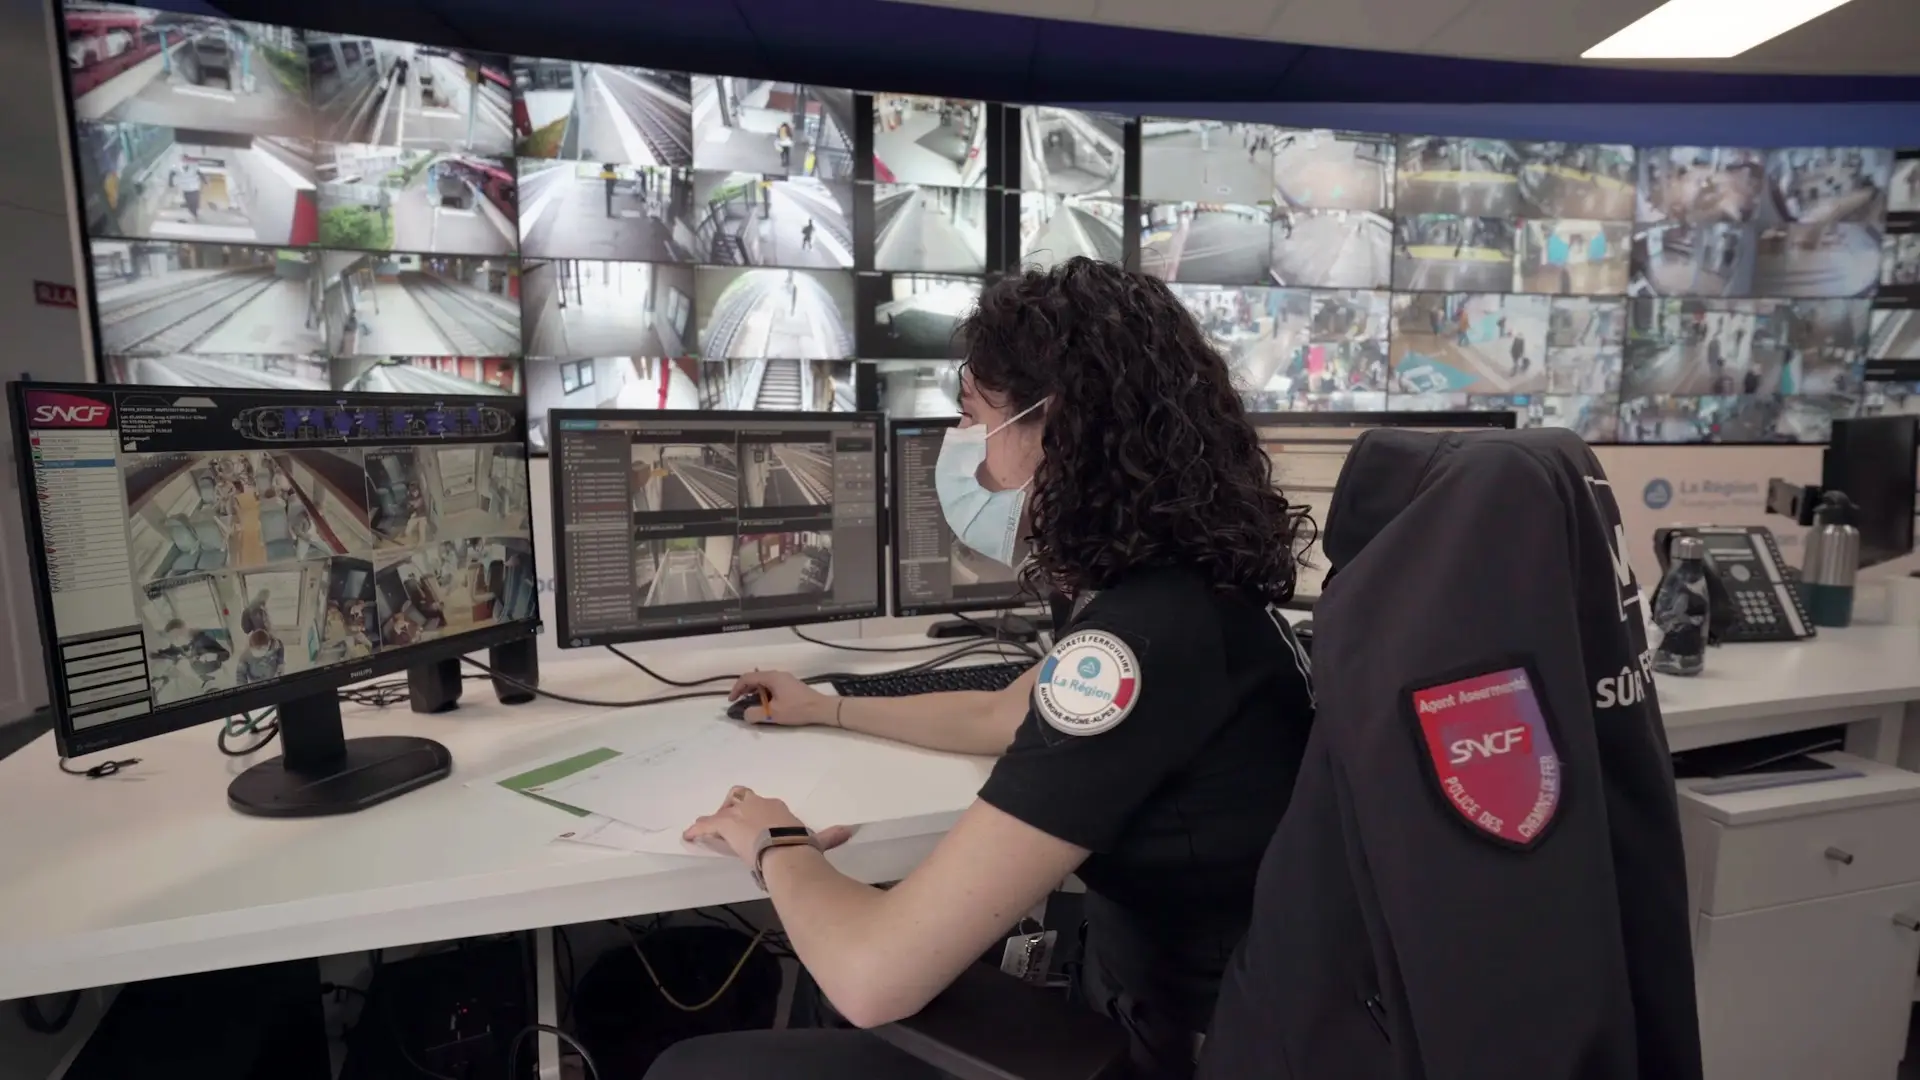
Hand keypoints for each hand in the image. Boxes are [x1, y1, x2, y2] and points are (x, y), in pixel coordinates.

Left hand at [683, 786, 854, 864]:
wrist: (784, 849)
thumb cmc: (800, 845)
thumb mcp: (816, 840)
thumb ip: (830, 835)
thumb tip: (850, 832)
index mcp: (776, 807)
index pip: (763, 804)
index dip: (756, 813)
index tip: (755, 823)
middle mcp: (756, 804)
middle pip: (738, 797)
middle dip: (732, 807)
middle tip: (727, 820)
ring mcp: (738, 813)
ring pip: (721, 811)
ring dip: (713, 819)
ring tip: (702, 827)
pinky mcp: (724, 824)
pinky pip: (706, 825)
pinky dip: (697, 830)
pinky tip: (689, 836)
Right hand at [729, 669, 831, 726]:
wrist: (821, 708)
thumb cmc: (797, 709)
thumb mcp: (773, 714)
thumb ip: (755, 714)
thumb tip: (745, 714)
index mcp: (772, 677)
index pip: (747, 678)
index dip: (736, 689)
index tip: (731, 701)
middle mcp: (777, 674)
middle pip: (755, 678)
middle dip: (744, 690)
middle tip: (739, 702)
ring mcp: (785, 679)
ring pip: (763, 682)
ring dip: (754, 692)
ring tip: (750, 704)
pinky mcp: (790, 685)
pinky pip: (771, 686)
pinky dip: (763, 693)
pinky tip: (766, 704)